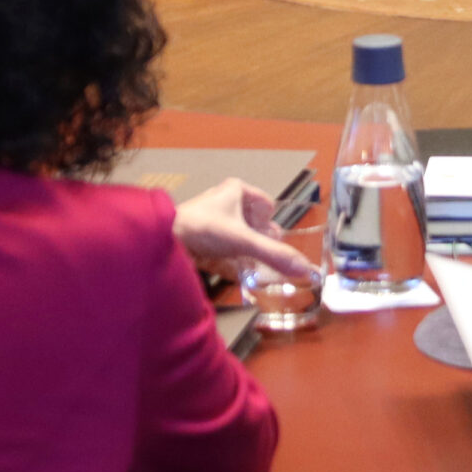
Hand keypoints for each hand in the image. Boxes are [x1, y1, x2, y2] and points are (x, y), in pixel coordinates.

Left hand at [173, 178, 313, 279]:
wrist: (164, 240)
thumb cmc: (202, 228)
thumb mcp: (244, 240)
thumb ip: (275, 255)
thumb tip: (306, 269)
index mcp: (236, 191)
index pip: (266, 205)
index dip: (271, 224)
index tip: (273, 240)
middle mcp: (225, 204)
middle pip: (254, 224)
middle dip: (261, 244)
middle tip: (268, 260)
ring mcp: (212, 223)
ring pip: (240, 240)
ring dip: (249, 256)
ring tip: (260, 273)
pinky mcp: (202, 242)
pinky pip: (225, 253)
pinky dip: (235, 266)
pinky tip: (243, 280)